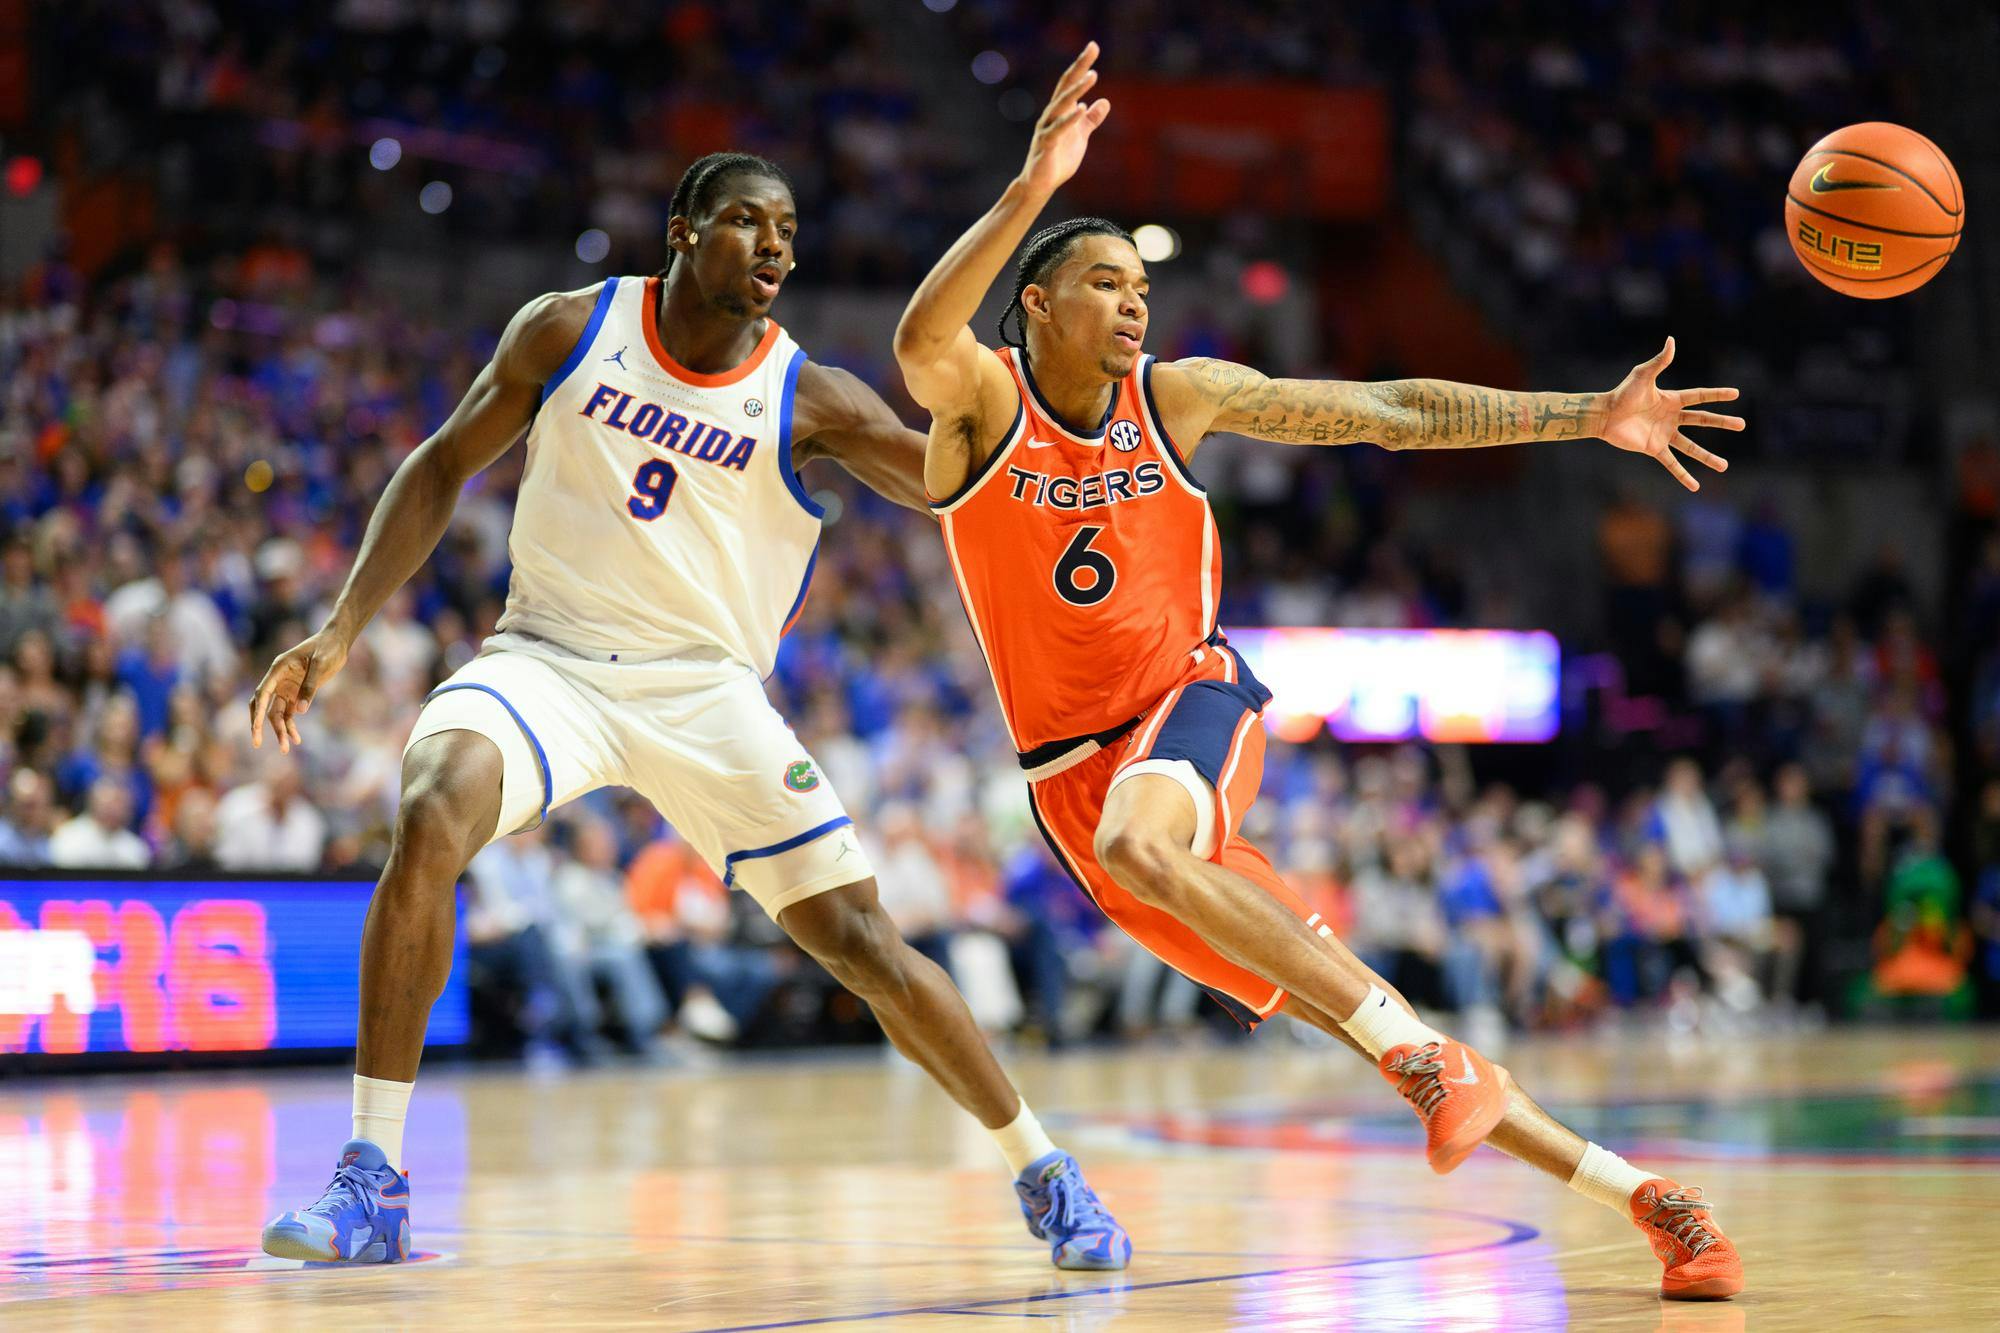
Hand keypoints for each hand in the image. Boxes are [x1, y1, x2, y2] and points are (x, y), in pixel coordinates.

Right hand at [249, 627, 350, 753]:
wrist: (337, 642)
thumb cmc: (327, 648)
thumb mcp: (320, 664)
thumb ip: (310, 686)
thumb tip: (300, 711)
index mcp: (278, 669)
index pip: (262, 693)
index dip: (257, 712)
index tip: (255, 728)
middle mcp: (278, 680)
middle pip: (264, 706)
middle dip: (260, 726)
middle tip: (257, 744)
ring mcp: (287, 688)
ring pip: (276, 713)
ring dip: (280, 730)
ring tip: (286, 748)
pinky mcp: (297, 694)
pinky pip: (290, 714)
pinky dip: (291, 726)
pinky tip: (296, 740)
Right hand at [1019, 42, 1110, 196]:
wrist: (1040, 184)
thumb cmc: (1058, 159)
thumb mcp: (1080, 136)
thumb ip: (1091, 120)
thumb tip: (1104, 102)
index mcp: (1060, 111)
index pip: (1071, 82)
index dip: (1082, 65)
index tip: (1094, 46)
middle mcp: (1052, 114)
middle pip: (1065, 85)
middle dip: (1080, 67)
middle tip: (1093, 48)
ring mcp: (1047, 128)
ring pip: (1061, 104)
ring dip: (1077, 90)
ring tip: (1092, 76)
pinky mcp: (1046, 145)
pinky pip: (1058, 129)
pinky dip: (1069, 119)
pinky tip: (1081, 109)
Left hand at [1600, 337, 1742, 490]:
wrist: (1604, 415)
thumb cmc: (1621, 393)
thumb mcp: (1642, 376)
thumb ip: (1659, 362)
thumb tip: (1672, 340)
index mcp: (1672, 399)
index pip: (1700, 396)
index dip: (1717, 395)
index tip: (1736, 394)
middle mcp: (1671, 417)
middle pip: (1702, 420)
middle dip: (1722, 423)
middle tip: (1742, 424)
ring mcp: (1664, 434)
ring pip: (1691, 447)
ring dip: (1707, 457)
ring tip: (1724, 466)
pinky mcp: (1654, 448)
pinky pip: (1671, 464)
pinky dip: (1682, 475)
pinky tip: (1695, 486)